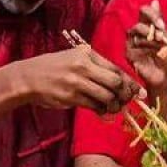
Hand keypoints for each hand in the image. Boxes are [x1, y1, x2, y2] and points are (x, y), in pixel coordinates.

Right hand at [14, 47, 144, 113]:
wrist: (28, 77)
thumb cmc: (54, 67)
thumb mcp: (74, 57)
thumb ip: (95, 65)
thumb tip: (119, 80)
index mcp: (86, 54)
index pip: (115, 68)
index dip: (129, 81)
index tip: (138, 91)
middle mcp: (83, 67)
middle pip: (114, 82)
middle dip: (124, 93)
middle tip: (127, 100)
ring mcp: (76, 83)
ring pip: (106, 96)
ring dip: (114, 105)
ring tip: (115, 107)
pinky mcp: (70, 98)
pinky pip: (93, 106)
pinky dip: (101, 110)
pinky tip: (103, 111)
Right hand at [125, 0, 166, 90]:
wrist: (163, 79)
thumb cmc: (166, 60)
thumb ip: (161, 22)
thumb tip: (155, 0)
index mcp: (149, 25)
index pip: (146, 11)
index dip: (153, 13)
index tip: (162, 24)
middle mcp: (140, 31)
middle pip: (140, 13)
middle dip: (152, 18)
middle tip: (162, 27)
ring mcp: (133, 41)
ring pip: (136, 28)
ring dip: (151, 34)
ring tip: (162, 42)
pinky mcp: (128, 51)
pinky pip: (133, 42)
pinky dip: (144, 44)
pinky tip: (153, 51)